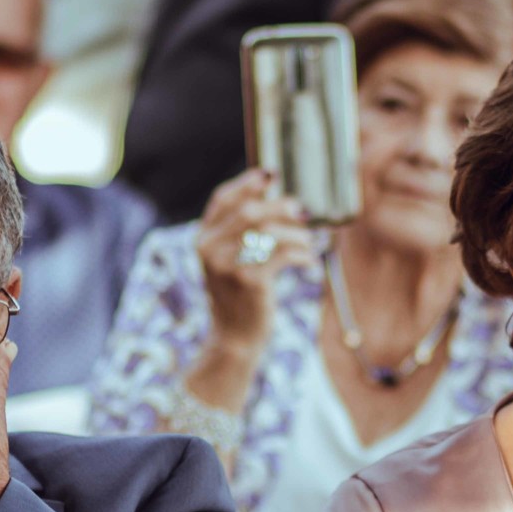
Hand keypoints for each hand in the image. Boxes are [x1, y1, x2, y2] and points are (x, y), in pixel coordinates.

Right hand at [197, 169, 317, 353]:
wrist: (235, 337)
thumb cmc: (239, 294)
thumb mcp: (231, 260)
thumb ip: (242, 232)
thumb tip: (278, 198)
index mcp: (202, 238)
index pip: (223, 199)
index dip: (247, 182)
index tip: (271, 173)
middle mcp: (209, 249)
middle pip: (250, 211)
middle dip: (281, 207)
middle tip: (302, 211)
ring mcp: (227, 265)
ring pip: (269, 232)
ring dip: (297, 234)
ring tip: (309, 242)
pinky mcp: (249, 281)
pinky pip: (283, 254)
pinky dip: (302, 254)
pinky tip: (310, 261)